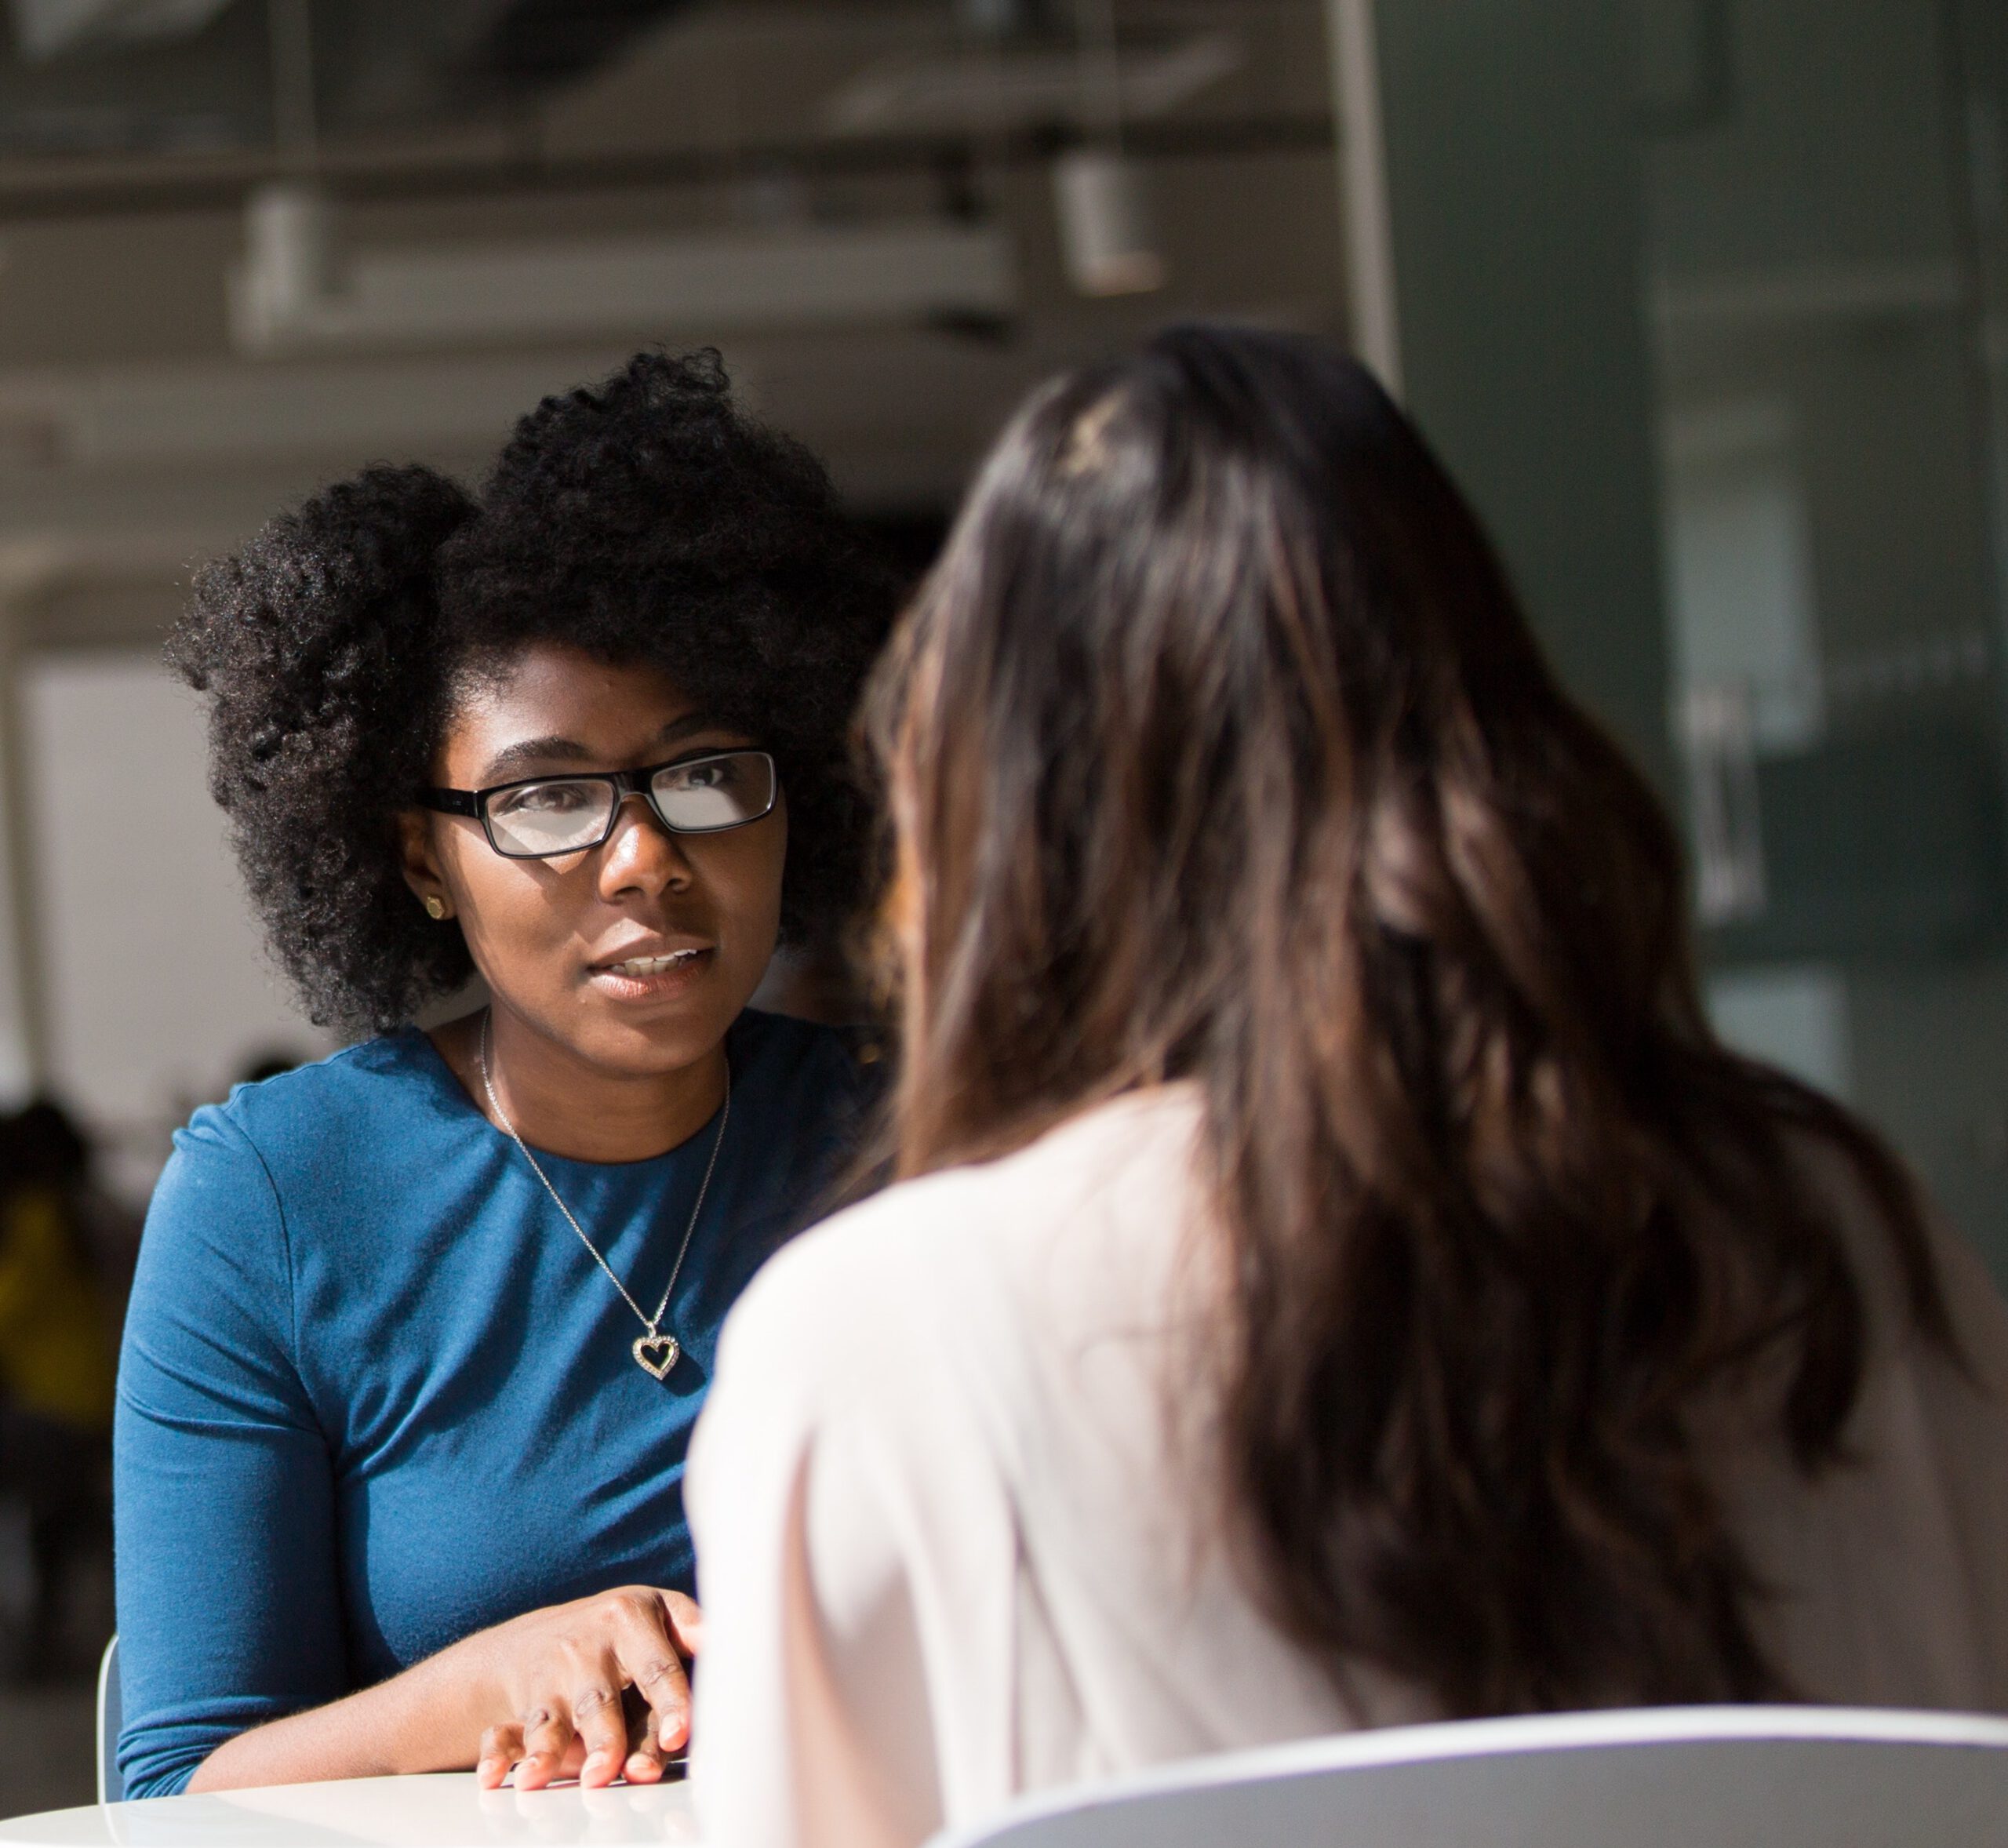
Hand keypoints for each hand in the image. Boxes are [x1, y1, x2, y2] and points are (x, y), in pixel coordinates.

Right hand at [468, 1586, 702, 1790]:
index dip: (669, 1701)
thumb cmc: (622, 1634)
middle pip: (601, 1699)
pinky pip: (506, 1732)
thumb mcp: (658, 1614)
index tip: (679, 1734)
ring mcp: (553, 1673)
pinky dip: (500, 1756)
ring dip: (552, 1752)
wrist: (537, 1637)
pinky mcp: (524, 1701)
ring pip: (555, 1719)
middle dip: (608, 1738)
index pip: (657, 1665)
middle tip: (618, 1773)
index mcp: (632, 1616)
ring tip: (547, 1781)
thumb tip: (734, 1641)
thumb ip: (692, 1630)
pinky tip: (497, 1779)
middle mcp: (589, 1644)